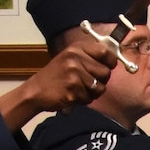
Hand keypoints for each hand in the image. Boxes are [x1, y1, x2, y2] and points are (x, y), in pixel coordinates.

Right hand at [0, 43, 116, 128]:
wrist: (36, 90)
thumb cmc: (57, 75)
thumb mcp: (70, 58)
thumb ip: (90, 56)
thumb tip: (114, 59)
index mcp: (76, 48)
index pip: (105, 51)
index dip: (111, 61)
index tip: (108, 66)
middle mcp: (75, 58)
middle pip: (106, 72)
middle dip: (100, 81)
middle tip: (88, 82)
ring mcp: (73, 73)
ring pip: (100, 87)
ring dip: (92, 93)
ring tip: (79, 89)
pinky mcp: (72, 89)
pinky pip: (90, 98)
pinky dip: (83, 100)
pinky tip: (72, 95)